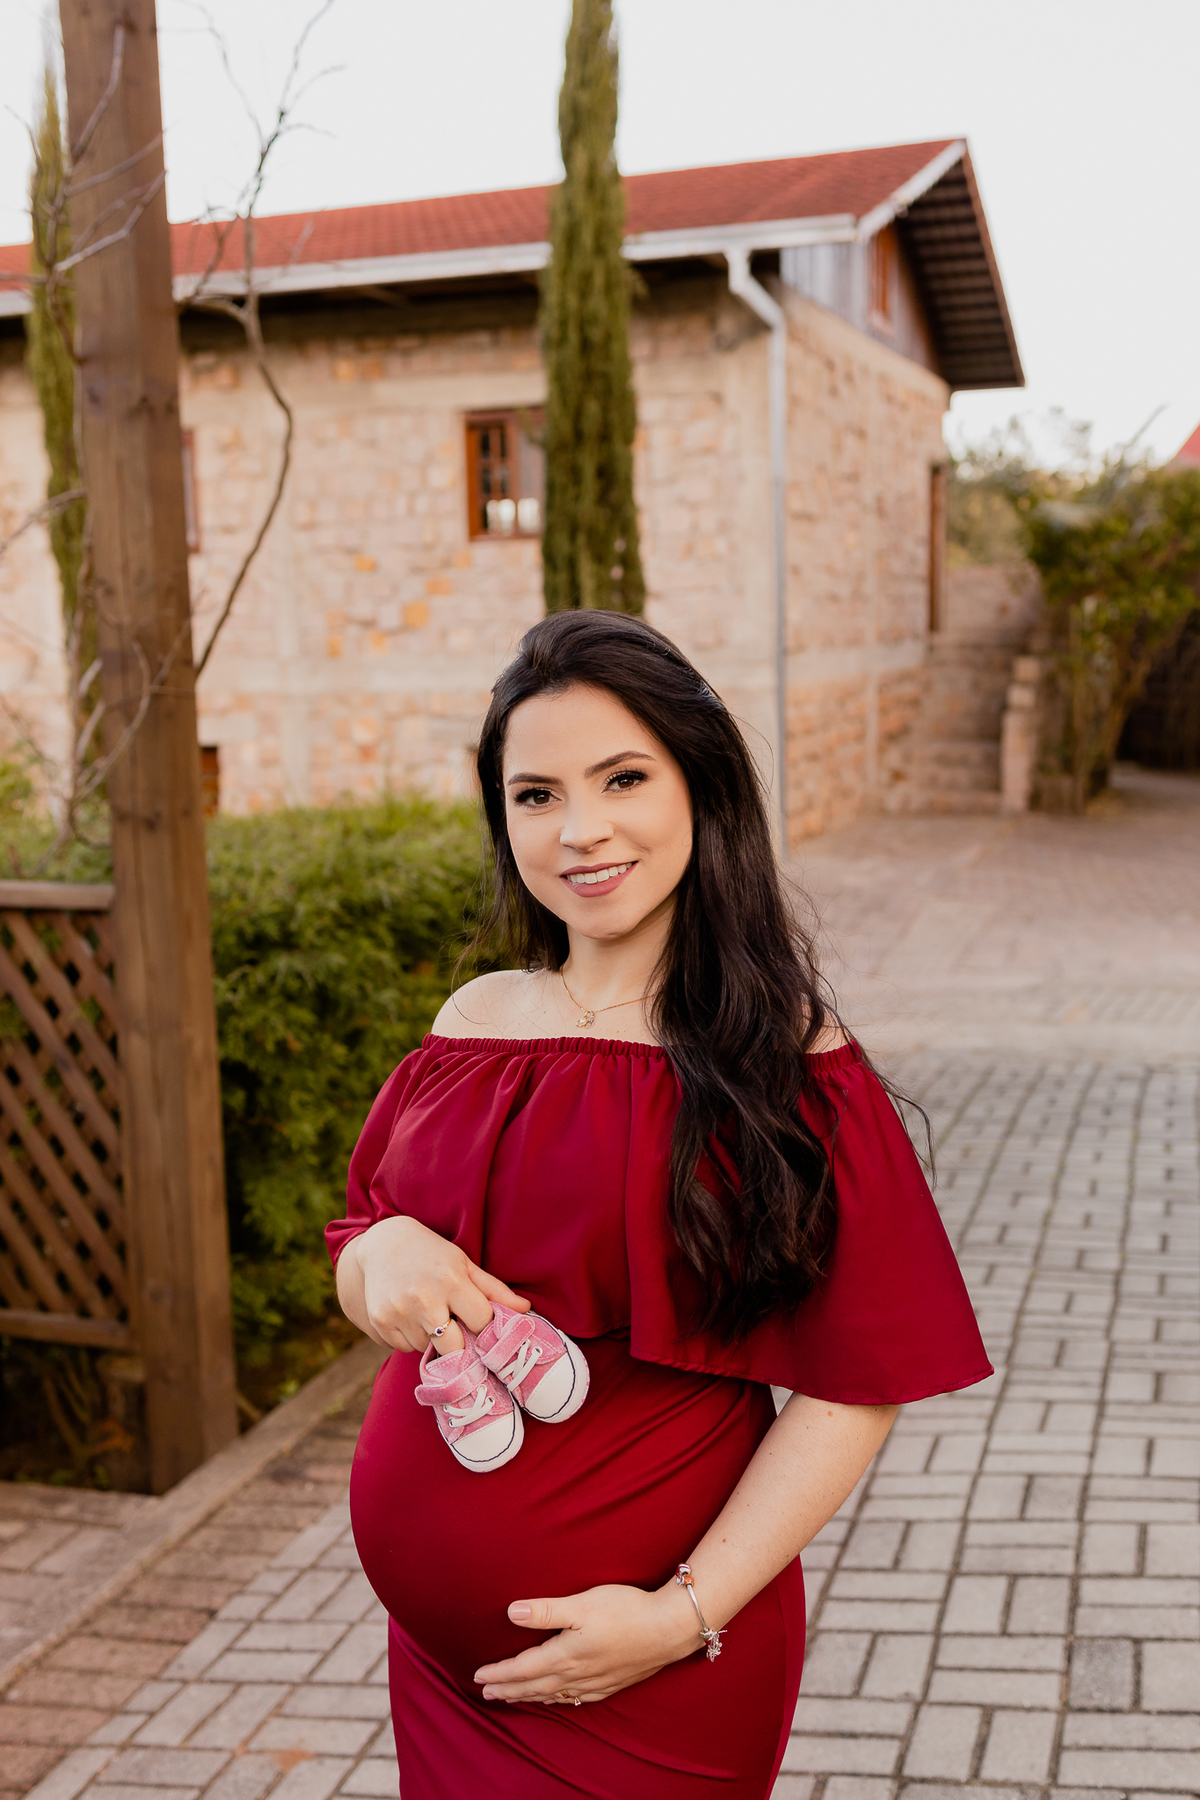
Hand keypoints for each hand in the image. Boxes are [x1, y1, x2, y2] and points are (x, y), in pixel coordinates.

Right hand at [347, 1215, 529, 1352]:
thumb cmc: (431, 1255)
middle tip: (454, 1326)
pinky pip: (404, 1349)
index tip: (483, 1329)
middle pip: (454, 1347)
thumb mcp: (464, 1264)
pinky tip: (409, 1316)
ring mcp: (398, 1312)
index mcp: (450, 1279)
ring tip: (427, 1313)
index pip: (481, 1323)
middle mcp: (423, 1298)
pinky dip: (410, 1339)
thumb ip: (494, 1290)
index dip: (485, 1329)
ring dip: (432, 1340)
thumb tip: (525, 1310)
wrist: (383, 1245)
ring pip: (427, 1349)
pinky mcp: (380, 1322)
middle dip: (458, 1343)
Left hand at [473, 1582, 701, 1704]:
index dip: (499, 1672)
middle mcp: (577, 1674)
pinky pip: (575, 1698)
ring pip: (554, 1694)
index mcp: (566, 1654)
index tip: (478, 1676)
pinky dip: (558, 1699)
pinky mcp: (611, 1682)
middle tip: (486, 1693)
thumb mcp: (583, 1603)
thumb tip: (512, 1613)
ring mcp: (595, 1681)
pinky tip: (558, 1697)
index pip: (523, 1668)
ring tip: (512, 1697)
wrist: (669, 1629)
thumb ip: (546, 1610)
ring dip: (529, 1696)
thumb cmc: (626, 1609)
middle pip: (534, 1685)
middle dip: (508, 1689)